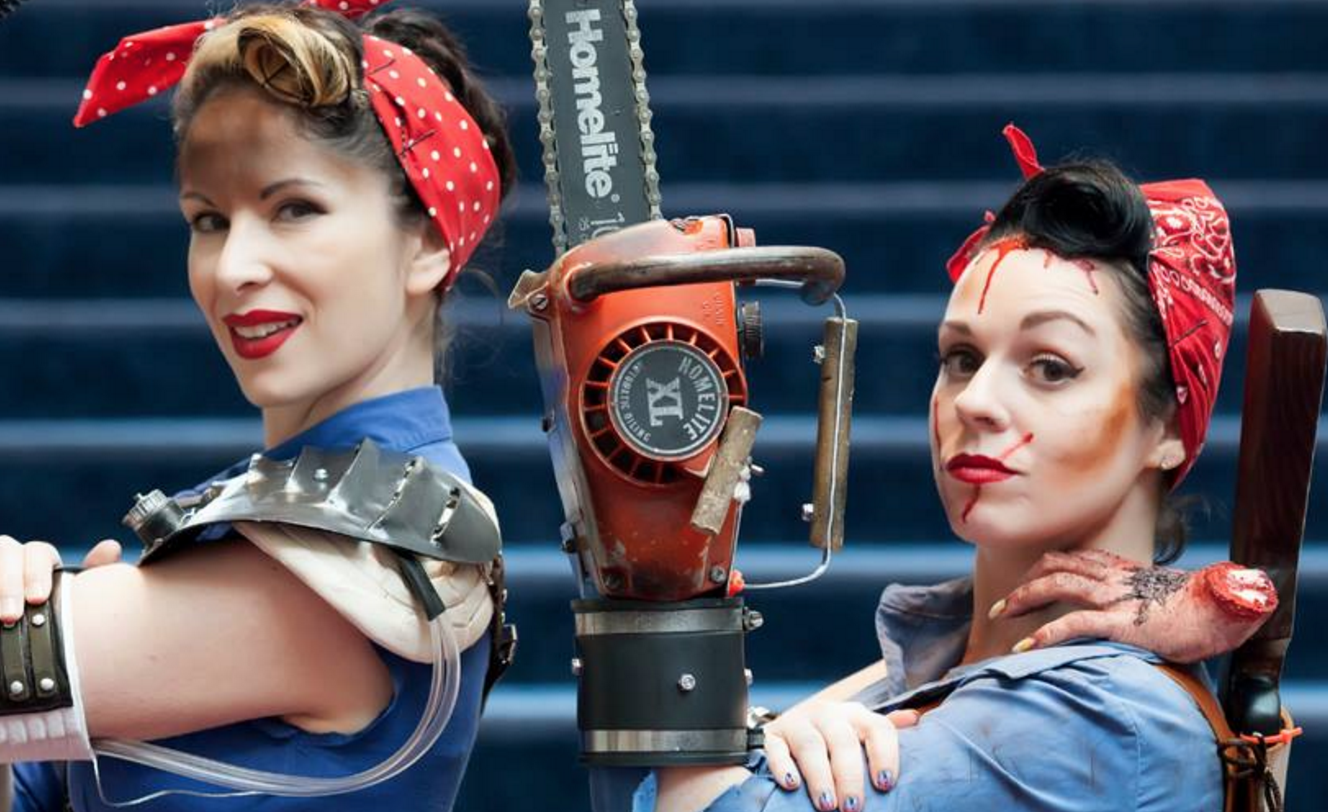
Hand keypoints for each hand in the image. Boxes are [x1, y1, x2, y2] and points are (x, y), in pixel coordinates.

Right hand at [0, 535, 122, 622]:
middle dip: (8, 583)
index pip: (38, 552)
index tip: (39, 599)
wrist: (22, 643)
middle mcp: (9, 559)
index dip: (37, 573)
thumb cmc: (49, 618)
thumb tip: (111, 546)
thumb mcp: (69, 598)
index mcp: (36, 560)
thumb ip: (91, 575)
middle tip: (12, 616)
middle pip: (5, 552)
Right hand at [762, 700, 918, 810]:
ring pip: (810, 744)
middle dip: (850, 775)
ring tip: (827, 805)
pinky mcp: (772, 735)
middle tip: (854, 806)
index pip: (877, 727)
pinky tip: (791, 785)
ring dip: (820, 776)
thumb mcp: (860, 732)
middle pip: (843, 740)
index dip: (884, 754)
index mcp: (856, 715)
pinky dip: (782, 766)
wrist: (790, 727)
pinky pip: (775, 748)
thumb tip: (916, 718)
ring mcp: (798, 722)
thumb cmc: (834, 737)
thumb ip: (885, 731)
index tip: (886, 784)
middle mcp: (828, 714)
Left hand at [992, 549, 1276, 661]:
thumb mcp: (1165, 598)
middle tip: (1001, 605)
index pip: (1075, 558)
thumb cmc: (1204, 608)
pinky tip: (1025, 646)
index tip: (1026, 583)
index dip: (1044, 568)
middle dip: (1023, 582)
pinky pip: (1075, 623)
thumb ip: (1143, 600)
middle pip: (1055, 565)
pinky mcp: (1122, 621)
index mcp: (1124, 571)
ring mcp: (1116, 597)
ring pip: (1056, 584)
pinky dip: (1045, 633)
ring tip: (1000, 615)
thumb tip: (1137, 616)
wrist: (1229, 609)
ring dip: (1023, 598)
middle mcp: (1115, 577)